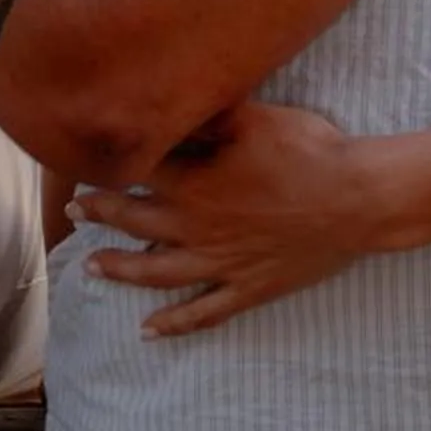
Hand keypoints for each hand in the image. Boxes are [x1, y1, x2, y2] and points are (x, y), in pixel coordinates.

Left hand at [73, 102, 379, 335]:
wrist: (356, 198)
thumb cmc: (309, 150)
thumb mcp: (257, 117)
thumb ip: (211, 113)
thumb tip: (176, 101)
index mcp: (197, 182)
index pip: (138, 175)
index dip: (107, 170)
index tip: (81, 167)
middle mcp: (199, 226)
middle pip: (136, 223)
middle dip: (101, 215)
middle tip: (74, 212)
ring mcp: (222, 262)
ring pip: (157, 272)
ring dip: (121, 270)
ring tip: (92, 267)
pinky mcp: (249, 286)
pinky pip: (204, 311)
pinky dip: (175, 323)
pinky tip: (150, 329)